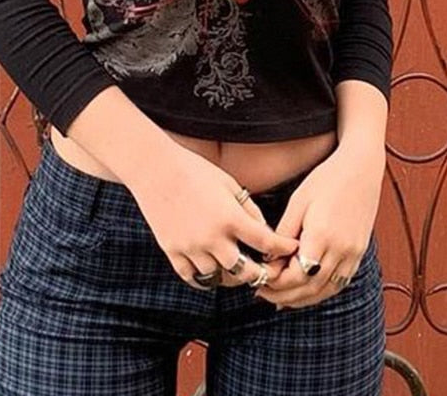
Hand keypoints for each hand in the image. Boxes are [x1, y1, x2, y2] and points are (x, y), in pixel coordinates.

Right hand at [127, 142, 299, 290]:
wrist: (155, 169)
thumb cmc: (194, 170)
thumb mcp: (228, 184)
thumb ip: (248, 209)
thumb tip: (264, 231)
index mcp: (230, 217)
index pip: (266, 242)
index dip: (283, 248)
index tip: (291, 249)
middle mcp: (212, 237)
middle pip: (245, 272)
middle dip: (260, 273)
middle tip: (266, 270)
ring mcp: (191, 247)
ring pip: (219, 278)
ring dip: (232, 276)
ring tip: (238, 269)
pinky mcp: (173, 251)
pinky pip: (192, 277)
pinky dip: (204, 277)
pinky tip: (212, 270)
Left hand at [253, 142, 384, 308]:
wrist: (360, 169)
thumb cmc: (326, 180)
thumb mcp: (298, 203)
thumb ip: (283, 234)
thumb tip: (269, 260)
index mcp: (322, 236)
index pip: (296, 276)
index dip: (276, 283)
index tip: (259, 279)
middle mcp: (341, 250)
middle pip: (310, 288)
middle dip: (284, 296)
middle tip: (263, 293)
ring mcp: (353, 254)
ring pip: (326, 291)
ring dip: (302, 299)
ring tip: (279, 298)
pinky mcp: (359, 253)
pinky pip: (339, 283)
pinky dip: (320, 292)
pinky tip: (305, 291)